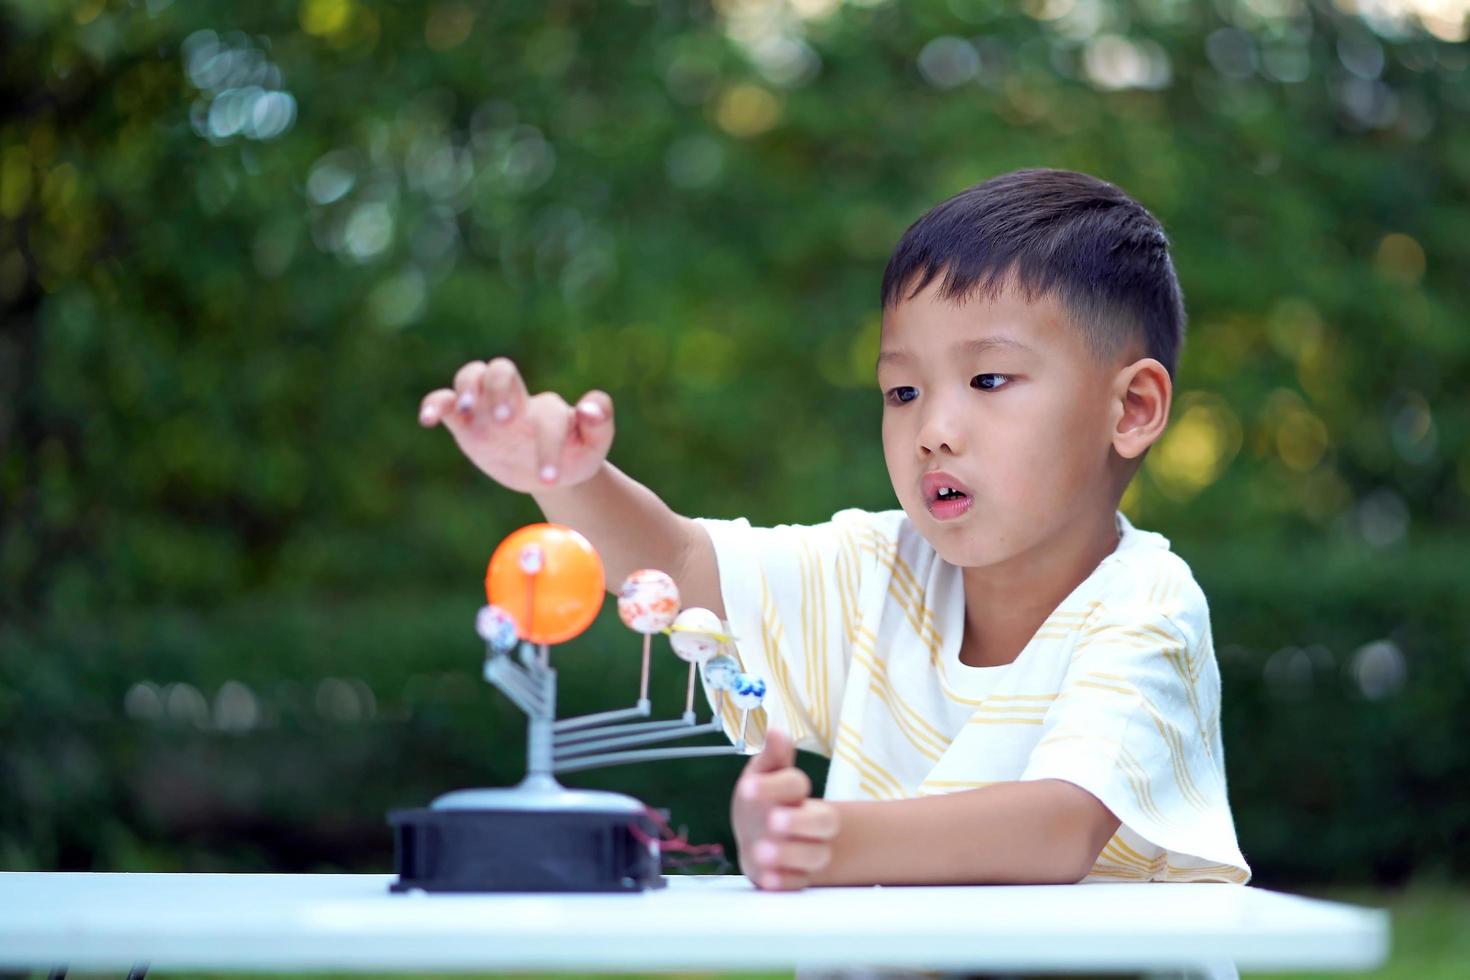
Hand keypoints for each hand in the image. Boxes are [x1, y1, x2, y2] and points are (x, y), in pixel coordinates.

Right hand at [418, 357, 613, 492]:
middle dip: (500, 390)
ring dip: (466, 388)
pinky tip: (427, 419)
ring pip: (472, 376)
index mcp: (550, 410)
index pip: (549, 414)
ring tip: (465, 410)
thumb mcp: (596, 444)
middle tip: (504, 422)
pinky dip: (434, 404)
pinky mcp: (467, 422)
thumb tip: (588, 408)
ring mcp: (489, 408)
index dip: (549, 445)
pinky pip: (445, 402)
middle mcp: (518, 400)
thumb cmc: (576, 453)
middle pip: (502, 370)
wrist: (554, 468)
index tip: (550, 479)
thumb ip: (600, 422)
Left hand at [730, 727, 840, 891]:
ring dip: (789, 854)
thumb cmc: (761, 802)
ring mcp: (806, 851)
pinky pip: (797, 883)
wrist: (757, 837)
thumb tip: (776, 730)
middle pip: (824, 821)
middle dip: (799, 822)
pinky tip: (767, 877)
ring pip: (815, 856)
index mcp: (796, 792)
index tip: (747, 787)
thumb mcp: (761, 775)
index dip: (775, 785)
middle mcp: (809, 822)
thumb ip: (771, 758)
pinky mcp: (797, 879)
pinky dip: (783, 881)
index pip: (796, 784)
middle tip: (772, 822)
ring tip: (762, 850)